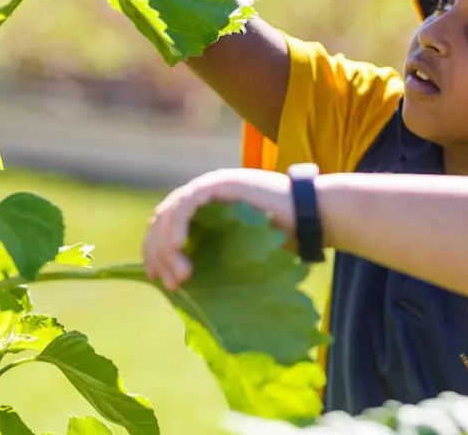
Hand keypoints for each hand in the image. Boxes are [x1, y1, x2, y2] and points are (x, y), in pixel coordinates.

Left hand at [142, 168, 294, 290]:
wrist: (310, 218)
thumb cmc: (283, 240)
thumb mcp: (237, 251)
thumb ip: (213, 256)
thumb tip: (185, 283)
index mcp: (205, 207)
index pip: (167, 225)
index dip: (157, 251)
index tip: (159, 279)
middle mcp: (203, 193)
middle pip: (162, 220)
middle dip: (159, 254)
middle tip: (169, 283)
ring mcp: (210, 185)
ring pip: (170, 214)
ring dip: (168, 248)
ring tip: (181, 276)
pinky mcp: (219, 184)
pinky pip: (186, 205)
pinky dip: (177, 229)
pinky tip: (179, 250)